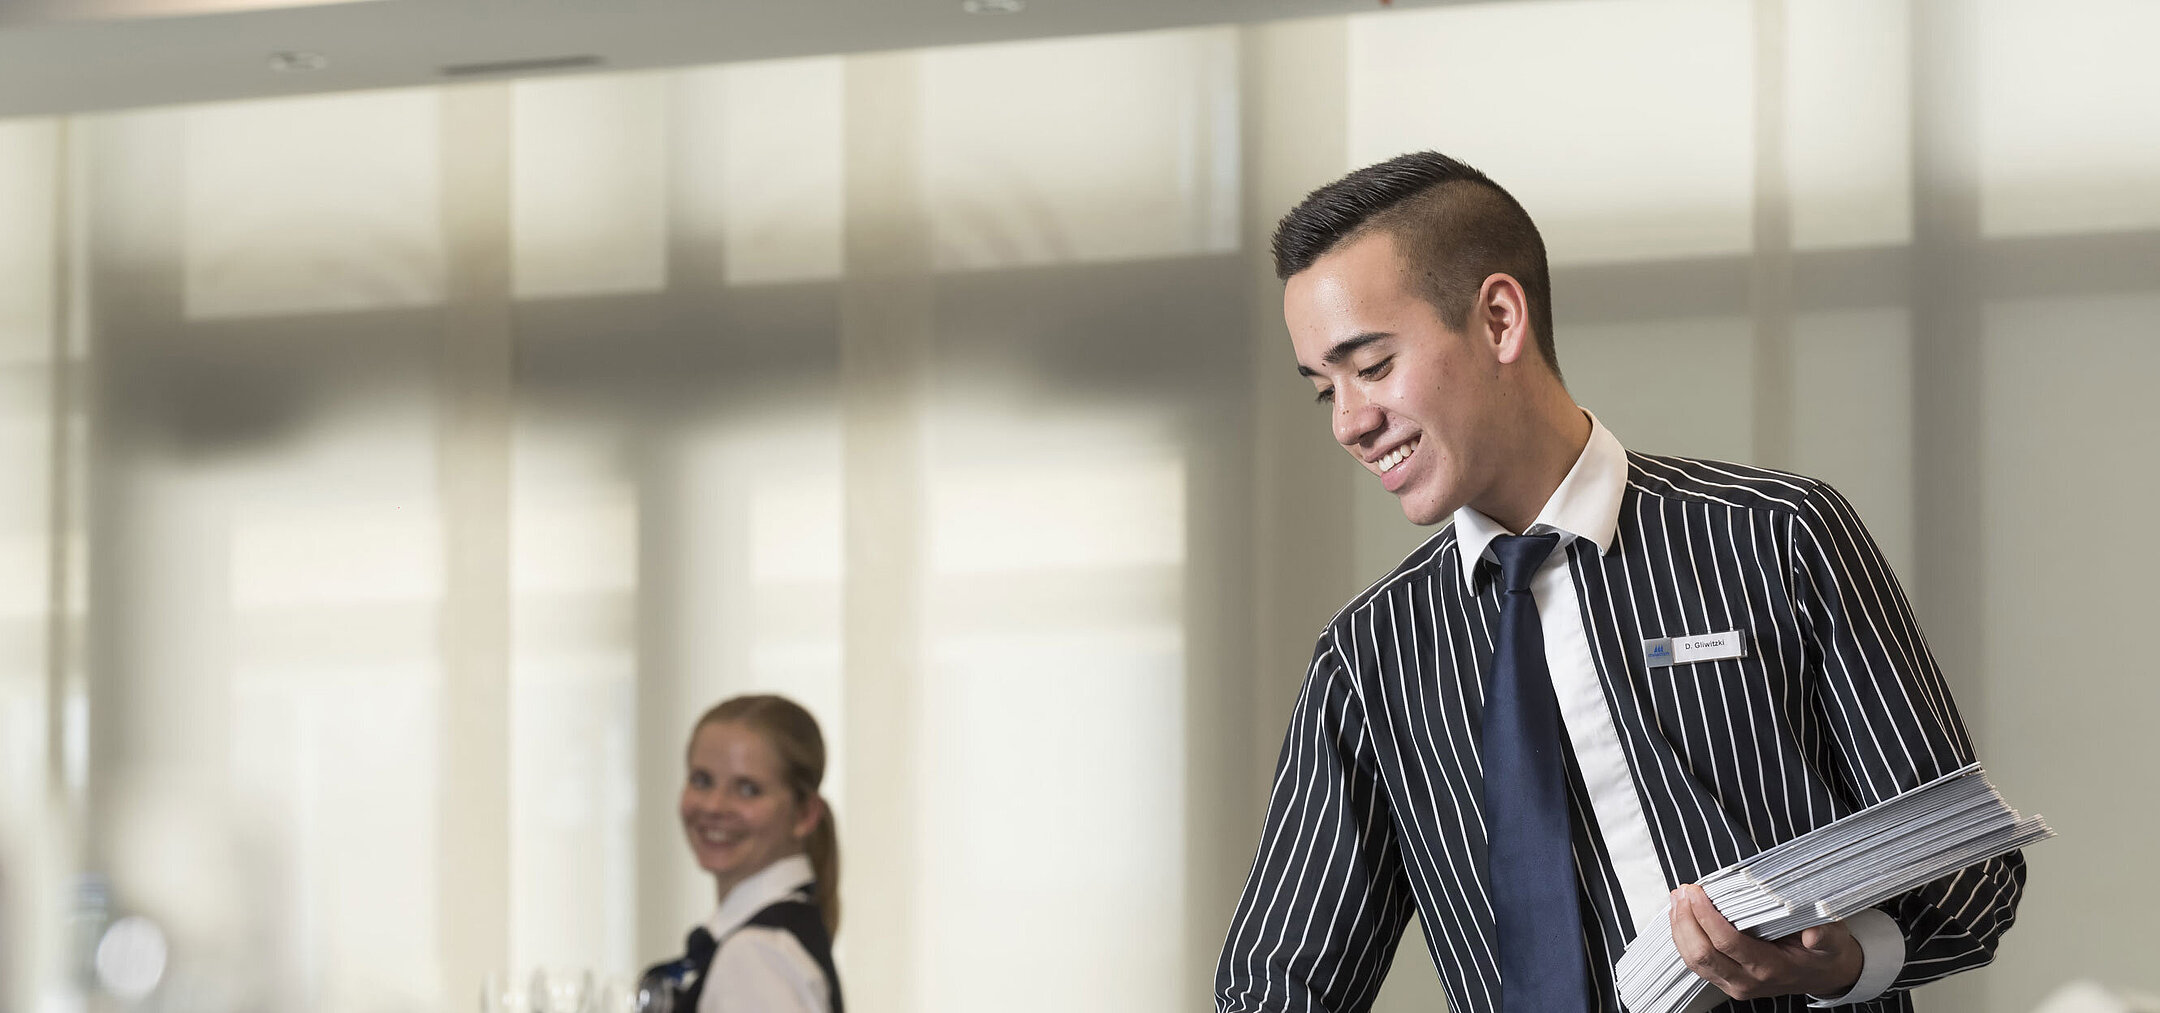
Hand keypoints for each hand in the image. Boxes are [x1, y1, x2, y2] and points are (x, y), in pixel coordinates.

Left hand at [1668, 884, 1864, 1001]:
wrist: (1822, 976)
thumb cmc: (1823, 953)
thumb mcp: (1833, 942)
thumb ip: (1826, 936)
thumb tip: (1814, 932)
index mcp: (1770, 969)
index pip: (1727, 943)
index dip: (1706, 916)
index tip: (1697, 892)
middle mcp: (1747, 981)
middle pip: (1702, 953)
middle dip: (1686, 920)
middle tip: (1682, 891)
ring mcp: (1733, 984)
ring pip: (1693, 960)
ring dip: (1680, 928)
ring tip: (1678, 899)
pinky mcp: (1725, 980)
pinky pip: (1696, 963)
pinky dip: (1683, 938)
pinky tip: (1682, 916)